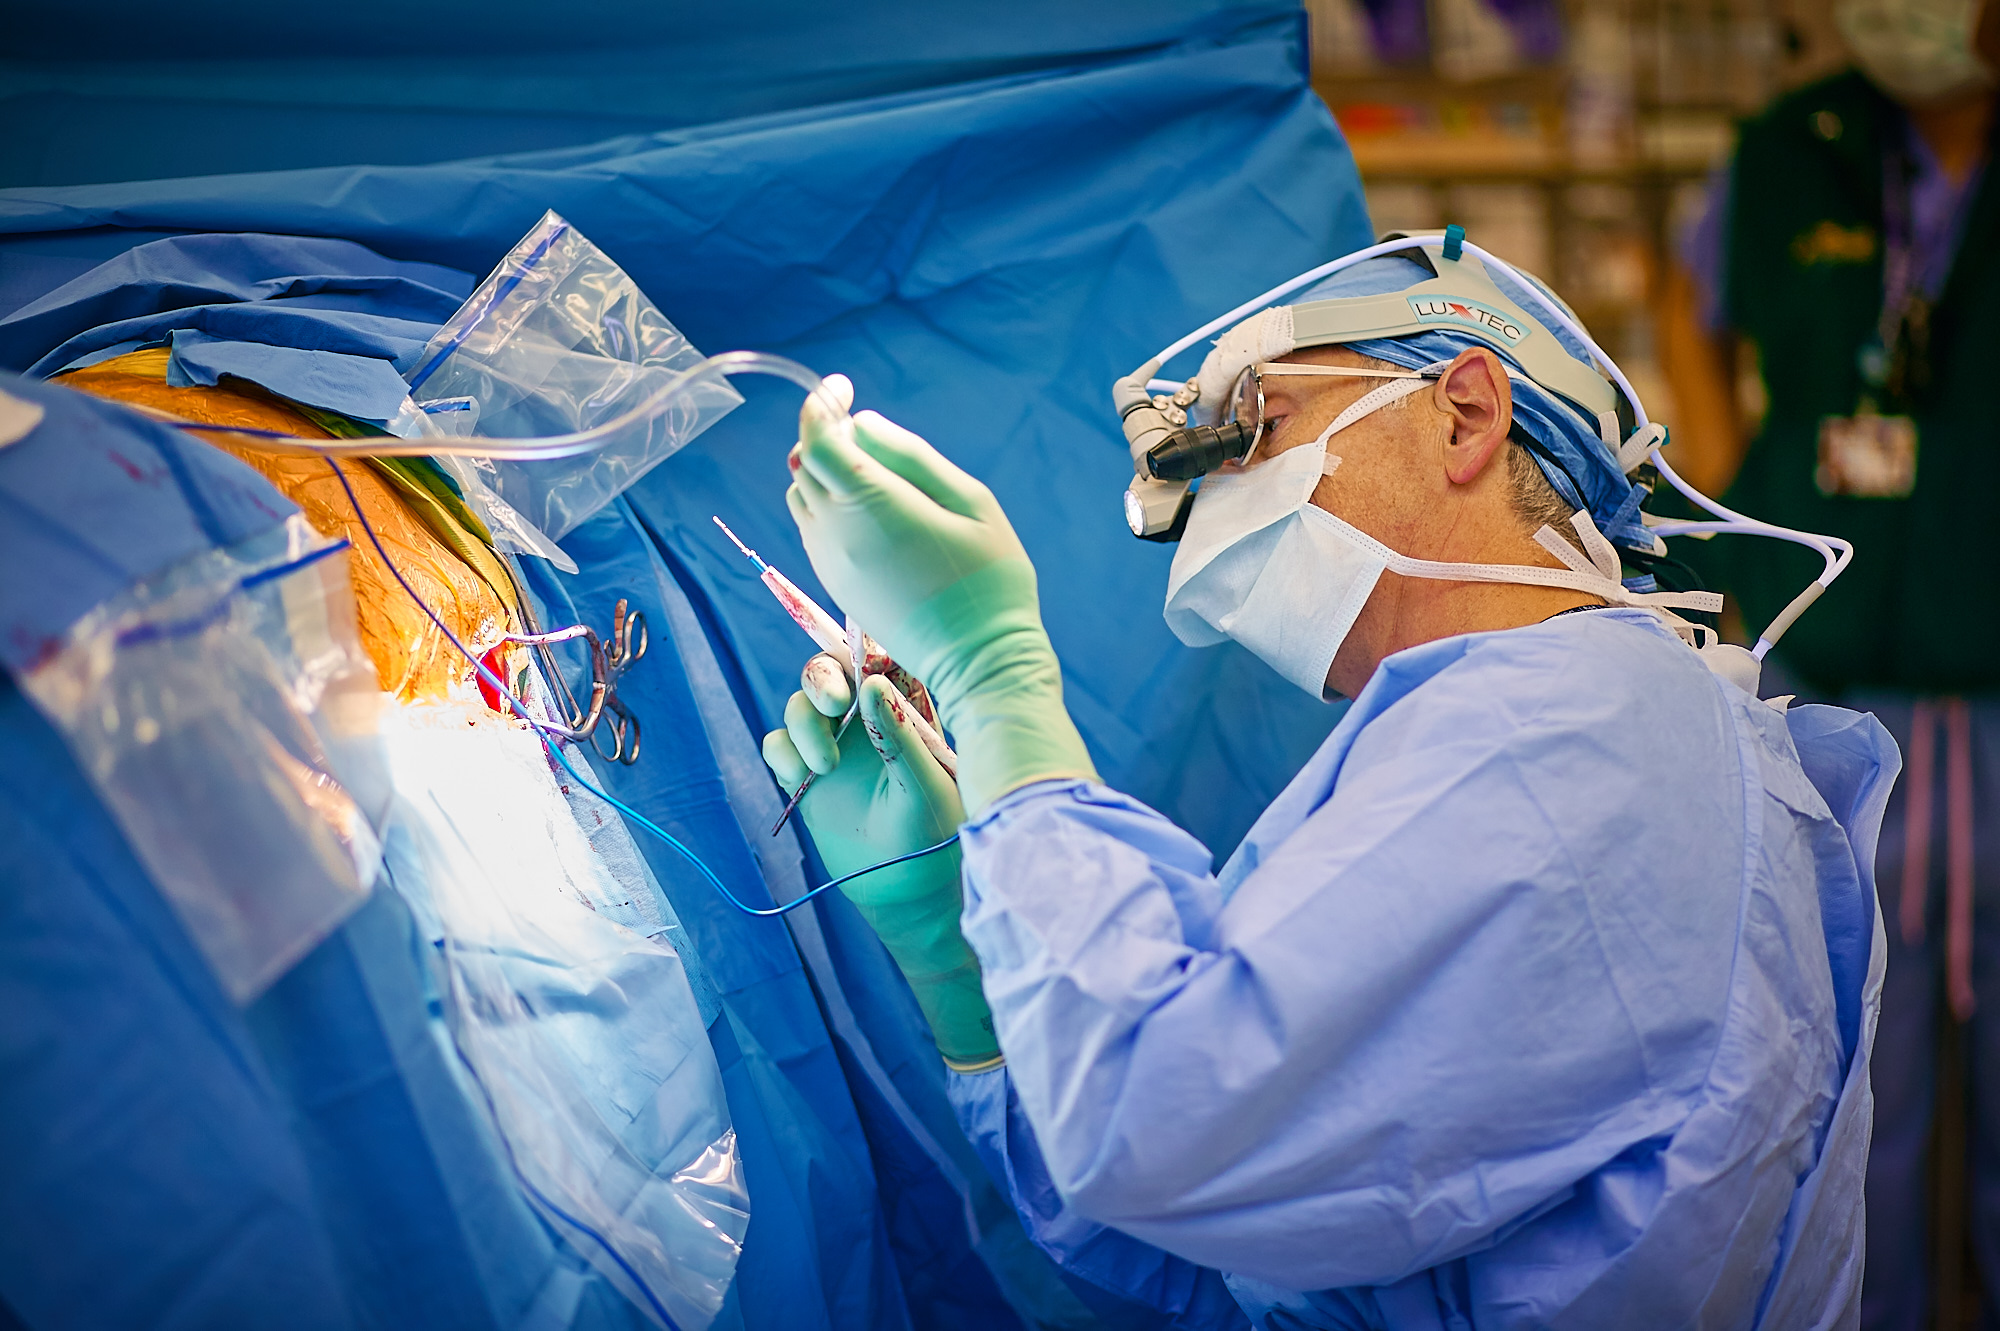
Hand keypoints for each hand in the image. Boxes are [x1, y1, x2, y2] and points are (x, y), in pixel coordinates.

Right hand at [763, 652, 961, 885]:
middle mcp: (865, 720)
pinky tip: (803, 779)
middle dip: (820, 678)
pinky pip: (776, 744)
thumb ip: (898, 735)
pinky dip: (781, 753)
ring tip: (826, 768)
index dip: (858, 648)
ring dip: (804, 726)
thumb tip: (871, 685)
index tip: (854, 665)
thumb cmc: (933, 833)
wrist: (906, 891)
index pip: (876, 659)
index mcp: (903, 710)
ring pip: (798, 706)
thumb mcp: (924, 784)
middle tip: (831, 705)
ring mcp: (832, 745)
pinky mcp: (803, 775)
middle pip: (827, 670)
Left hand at [786, 379, 1096, 813]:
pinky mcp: (832, 582)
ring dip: (826, 471)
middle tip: (873, 435)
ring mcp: (829, 561)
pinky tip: (874, 512)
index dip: (821, 405)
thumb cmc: (989, 579)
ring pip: (802, 494)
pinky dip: (829, 503)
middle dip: (828, 435)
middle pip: (805, 462)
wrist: (978, 659)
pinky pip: (812, 525)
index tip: (842, 387)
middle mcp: (837, 534)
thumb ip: (911, 456)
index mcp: (872, 507)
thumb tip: (863, 424)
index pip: (816, 440)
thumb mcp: (969, 501)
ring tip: (877, 476)